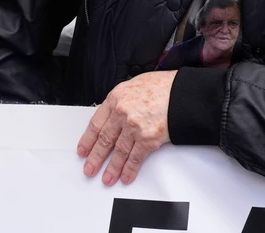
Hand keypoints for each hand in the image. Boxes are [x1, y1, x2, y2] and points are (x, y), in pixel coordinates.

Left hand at [77, 71, 173, 186]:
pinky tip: (125, 176)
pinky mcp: (148, 138)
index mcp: (115, 98)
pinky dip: (129, 169)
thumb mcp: (133, 86)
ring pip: (118, 152)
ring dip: (112, 168)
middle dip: (95, 158)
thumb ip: (120, 101)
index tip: (83, 150)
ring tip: (107, 178)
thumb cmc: (162, 87)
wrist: (182, 93)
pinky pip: (135, 157)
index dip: (87, 139)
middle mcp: (122, 113)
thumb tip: (113, 115)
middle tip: (90, 169)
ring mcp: (134, 127)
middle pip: (104, 140)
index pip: (96, 123)